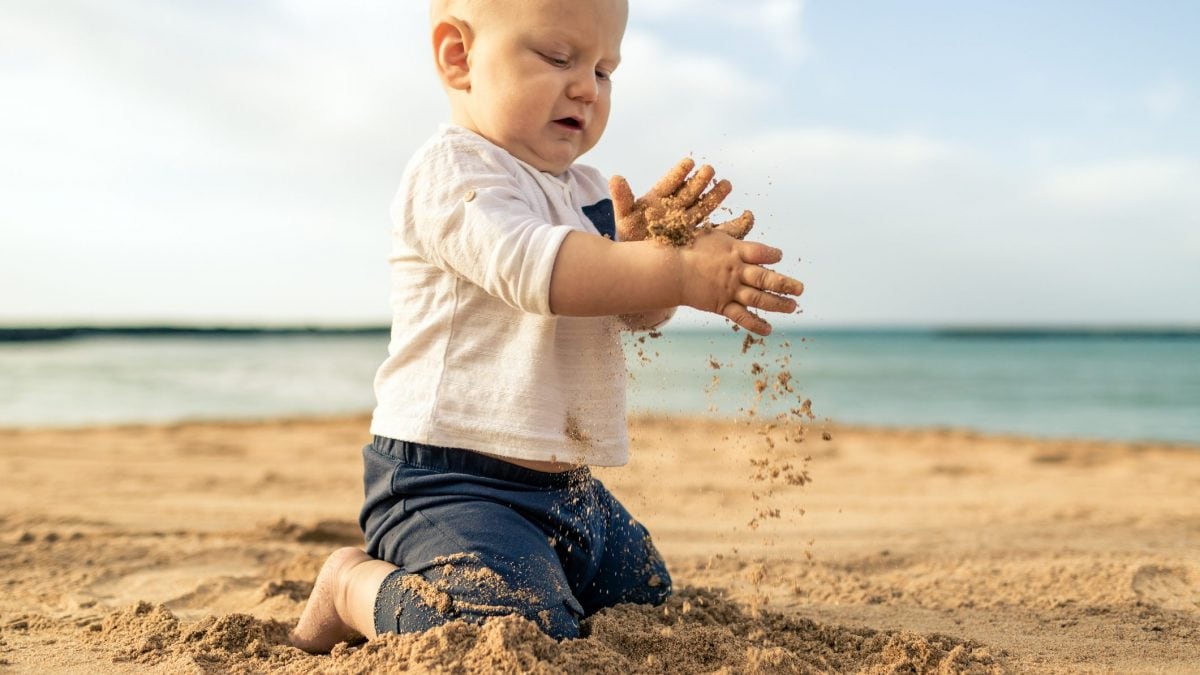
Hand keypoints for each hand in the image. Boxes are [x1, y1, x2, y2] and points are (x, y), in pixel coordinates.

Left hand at [609, 158, 754, 242]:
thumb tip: (615, 177)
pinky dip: (732, 225)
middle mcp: (675, 207)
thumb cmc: (630, 235)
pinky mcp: (698, 238)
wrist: (639, 262)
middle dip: (699, 181)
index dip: (678, 173)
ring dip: (715, 196)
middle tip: (709, 170)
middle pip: (689, 192)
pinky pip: (716, 231)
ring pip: (704, 206)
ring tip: (726, 185)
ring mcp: (687, 222)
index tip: (689, 162)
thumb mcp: (624, 217)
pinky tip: (746, 217)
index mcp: (658, 199)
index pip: (669, 183)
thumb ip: (623, 198)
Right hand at [677, 229, 804, 335]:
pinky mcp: (720, 305)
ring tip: (793, 306)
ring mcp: (729, 289)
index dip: (772, 255)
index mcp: (734, 251)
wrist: (668, 270)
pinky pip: (741, 316)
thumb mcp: (711, 232)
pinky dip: (755, 324)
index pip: (761, 252)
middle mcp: (736, 271)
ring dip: (778, 304)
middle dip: (785, 284)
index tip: (779, 256)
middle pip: (766, 278)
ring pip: (759, 298)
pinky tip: (769, 329)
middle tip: (801, 289)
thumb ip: (732, 228)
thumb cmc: (686, 247)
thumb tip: (750, 215)